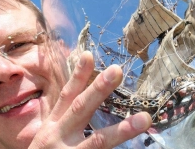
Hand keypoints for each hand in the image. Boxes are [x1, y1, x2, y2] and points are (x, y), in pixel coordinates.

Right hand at [29, 51, 151, 147]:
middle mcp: (58, 138)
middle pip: (80, 110)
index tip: (89, 54)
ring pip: (97, 142)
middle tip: (117, 70)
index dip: (77, 76)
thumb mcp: (49, 135)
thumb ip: (65, 117)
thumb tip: (87, 94)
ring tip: (145, 118)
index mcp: (52, 126)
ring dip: (122, 130)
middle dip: (99, 89)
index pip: (66, 97)